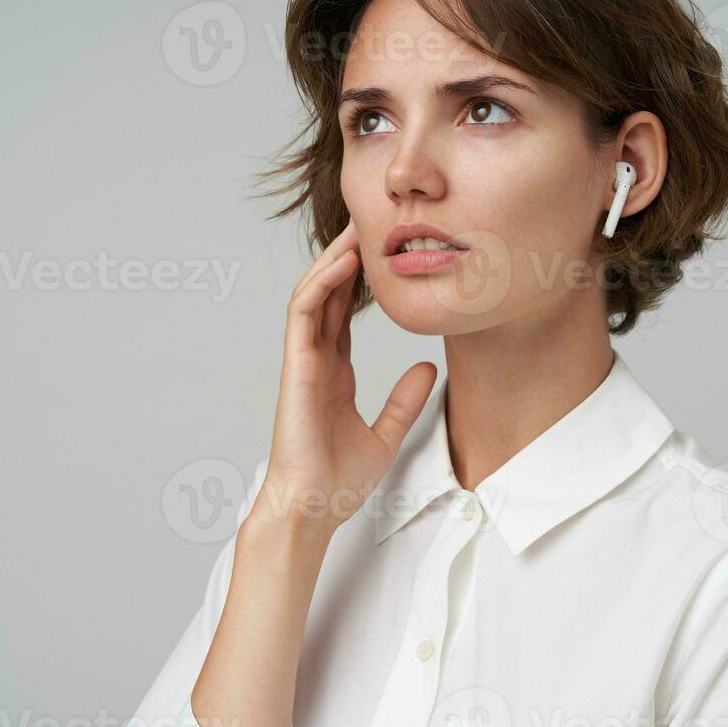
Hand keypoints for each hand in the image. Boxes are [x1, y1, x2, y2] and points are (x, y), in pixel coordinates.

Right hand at [255, 220, 437, 533]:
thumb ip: (405, 400)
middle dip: (347, 255)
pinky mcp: (296, 365)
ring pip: (314, 293)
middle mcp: (316, 359)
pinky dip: (323, 283)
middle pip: (329, 293)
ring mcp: (303, 359)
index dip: (362, 278)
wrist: (313, 506)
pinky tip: (345, 263)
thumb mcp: (387, 433)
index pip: (345, 312)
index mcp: (333, 371)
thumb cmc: (337, 478)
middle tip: (373, 220)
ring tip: (359, 227)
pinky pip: (304, 312)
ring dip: (333, 258)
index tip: (385, 249)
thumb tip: (431, 368)